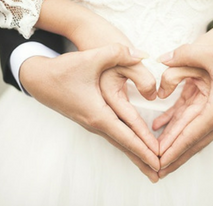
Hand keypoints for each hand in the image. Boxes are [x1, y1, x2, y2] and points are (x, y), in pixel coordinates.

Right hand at [20, 44, 159, 181]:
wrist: (38, 79)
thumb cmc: (63, 70)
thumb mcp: (91, 58)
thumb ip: (118, 53)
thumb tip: (142, 55)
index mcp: (98, 113)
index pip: (126, 135)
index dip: (144, 148)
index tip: (158, 160)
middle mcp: (96, 123)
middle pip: (124, 146)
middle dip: (142, 160)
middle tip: (159, 174)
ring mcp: (93, 123)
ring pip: (119, 142)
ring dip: (135, 154)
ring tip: (149, 167)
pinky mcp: (92, 119)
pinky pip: (114, 136)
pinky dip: (126, 144)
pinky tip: (133, 148)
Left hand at [154, 43, 212, 177]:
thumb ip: (185, 54)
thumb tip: (162, 59)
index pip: (189, 136)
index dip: (172, 150)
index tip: (158, 163)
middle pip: (192, 144)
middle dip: (173, 157)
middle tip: (156, 170)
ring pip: (196, 138)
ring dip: (179, 148)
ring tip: (163, 159)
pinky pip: (200, 126)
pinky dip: (184, 130)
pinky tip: (168, 128)